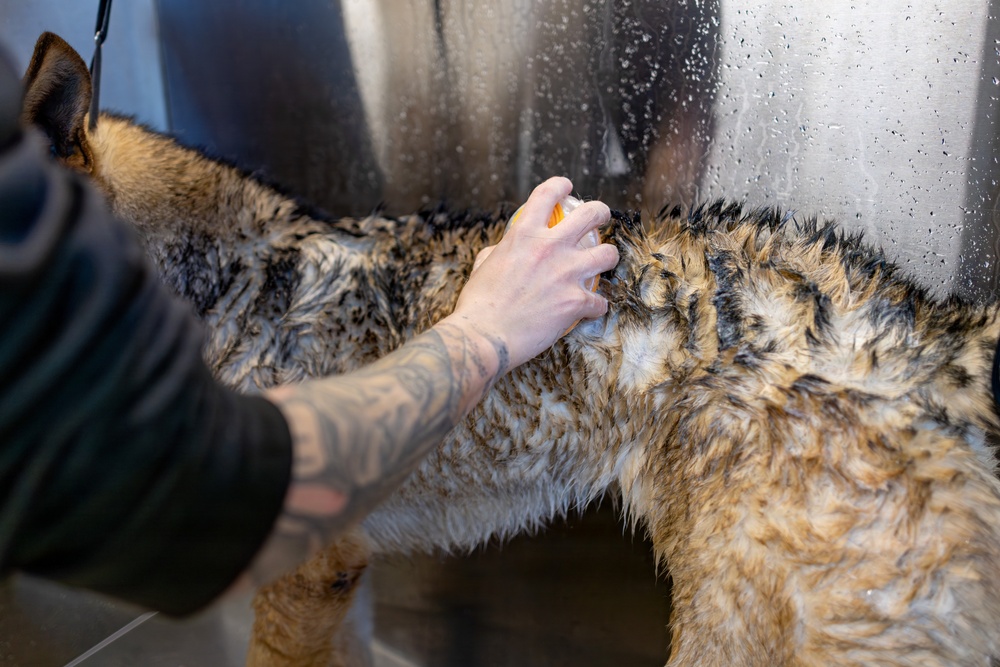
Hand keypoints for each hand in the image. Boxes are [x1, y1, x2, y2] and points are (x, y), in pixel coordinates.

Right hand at [447, 176, 618, 369]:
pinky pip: (599, 301)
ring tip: (604, 263)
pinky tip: (591, 310)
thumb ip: (499, 252)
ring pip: (608, 254)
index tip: (566, 188)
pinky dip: (596, 306)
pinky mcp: (576, 301)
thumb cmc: (478, 305)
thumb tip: (503, 251)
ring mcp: (567, 273)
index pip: (547, 195)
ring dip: (608, 258)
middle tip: (600, 219)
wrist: (484, 337)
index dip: (560, 186)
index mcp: (524, 234)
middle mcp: (550, 247)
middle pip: (591, 215)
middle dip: (600, 213)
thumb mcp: (483, 266)